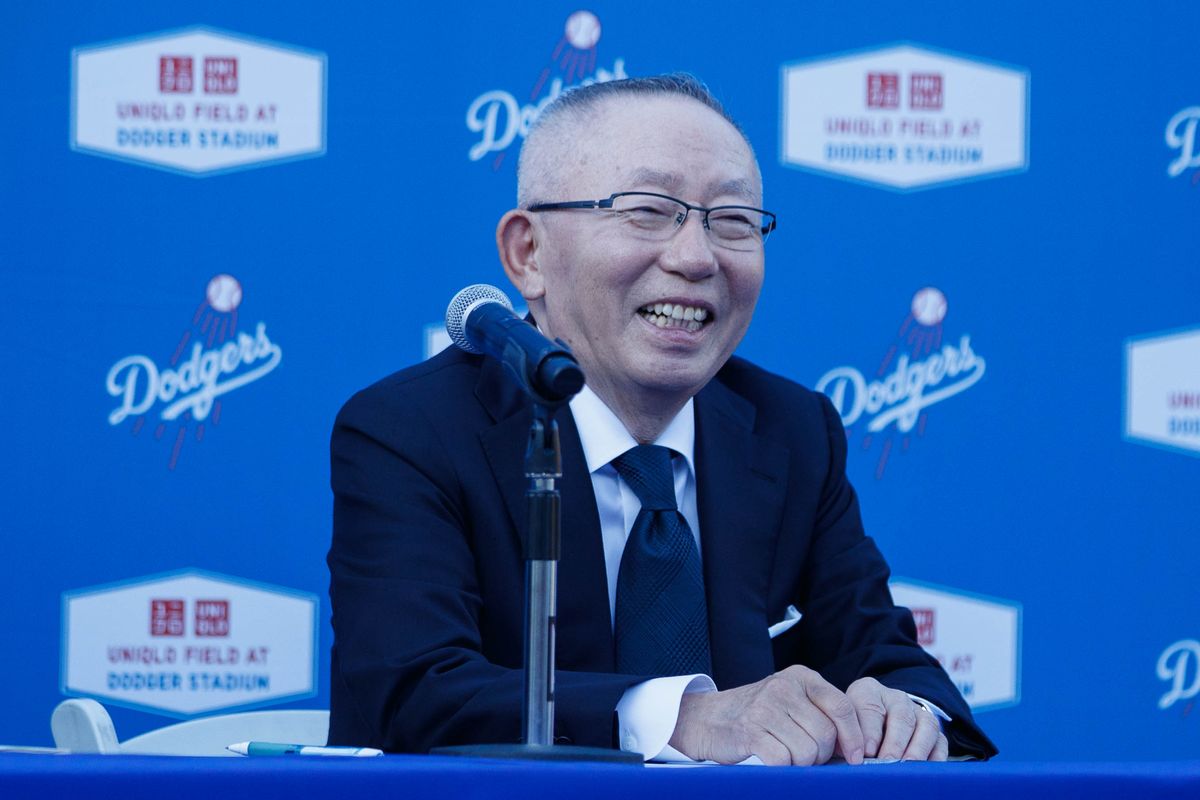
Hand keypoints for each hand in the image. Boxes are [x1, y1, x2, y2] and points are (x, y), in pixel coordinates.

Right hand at [667, 665, 864, 765]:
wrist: (708, 718)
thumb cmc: (759, 714)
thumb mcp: (792, 700)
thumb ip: (821, 713)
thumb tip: (855, 747)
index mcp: (801, 677)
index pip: (842, 706)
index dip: (854, 736)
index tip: (854, 757)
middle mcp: (784, 687)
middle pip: (826, 734)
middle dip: (821, 755)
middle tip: (807, 757)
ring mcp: (765, 707)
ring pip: (807, 751)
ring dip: (801, 764)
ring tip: (787, 755)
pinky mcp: (750, 730)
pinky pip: (784, 760)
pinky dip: (783, 768)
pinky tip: (773, 759)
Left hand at [845, 677, 947, 760]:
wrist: (875, 719)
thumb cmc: (853, 726)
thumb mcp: (843, 723)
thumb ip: (845, 734)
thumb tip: (853, 755)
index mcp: (868, 691)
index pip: (869, 707)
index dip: (869, 731)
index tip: (866, 751)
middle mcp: (895, 698)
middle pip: (900, 717)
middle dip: (894, 742)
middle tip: (887, 761)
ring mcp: (917, 711)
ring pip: (925, 726)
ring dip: (916, 749)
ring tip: (907, 766)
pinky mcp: (932, 728)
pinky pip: (940, 741)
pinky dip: (935, 756)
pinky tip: (925, 769)